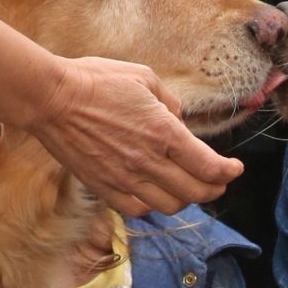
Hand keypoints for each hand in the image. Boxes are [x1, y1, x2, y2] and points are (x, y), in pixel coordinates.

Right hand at [26, 56, 243, 216]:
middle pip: (195, 192)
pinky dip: (153, 205)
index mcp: (164, 132)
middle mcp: (148, 161)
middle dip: (214, 188)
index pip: (208, 167)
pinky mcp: (104, 187)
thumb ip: (170, 103)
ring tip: (188, 186)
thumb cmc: (97, 81)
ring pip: (169, 205)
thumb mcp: (145, 78)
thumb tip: (179, 120)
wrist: (52, 99)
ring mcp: (125, 178)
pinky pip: (138, 209)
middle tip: (219, 180)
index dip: (228, 172)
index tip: (235, 168)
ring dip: (185, 198)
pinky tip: (155, 192)